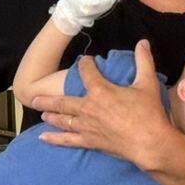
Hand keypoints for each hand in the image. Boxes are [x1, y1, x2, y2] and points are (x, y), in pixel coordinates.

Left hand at [30, 39, 173, 167]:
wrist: (150, 142)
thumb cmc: (149, 113)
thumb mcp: (147, 83)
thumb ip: (143, 61)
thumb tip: (143, 42)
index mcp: (100, 91)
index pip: (87, 72)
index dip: (85, 64)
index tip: (85, 61)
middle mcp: (88, 108)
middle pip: (63, 101)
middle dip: (48, 97)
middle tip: (35, 96)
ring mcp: (86, 126)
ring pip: (62, 119)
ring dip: (50, 114)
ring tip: (39, 112)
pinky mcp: (89, 142)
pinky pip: (68, 140)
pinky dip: (54, 139)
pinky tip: (43, 138)